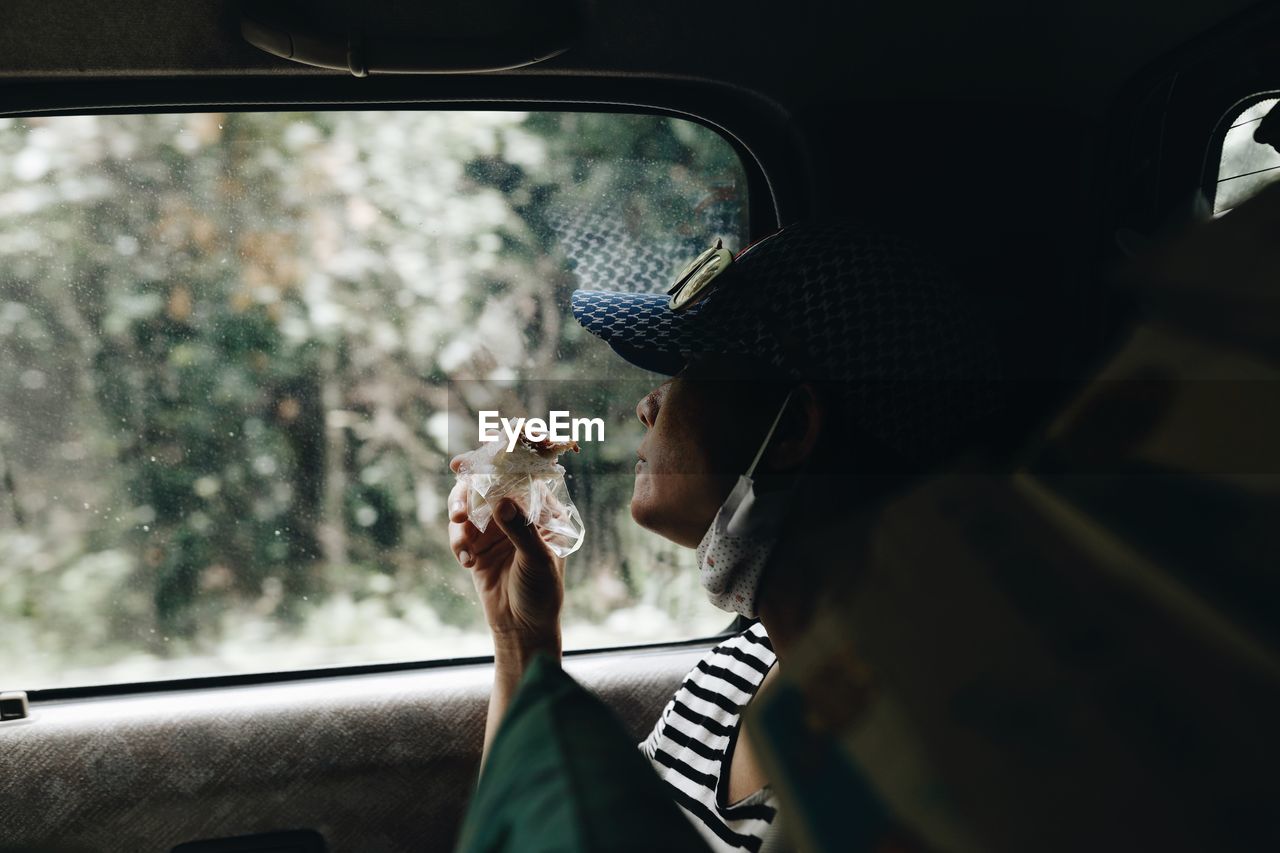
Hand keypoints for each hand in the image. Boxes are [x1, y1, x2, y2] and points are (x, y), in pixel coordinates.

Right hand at [448, 455, 564, 649]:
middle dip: (469, 492)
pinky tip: (466, 563)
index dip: (500, 465)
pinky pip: (460, 532)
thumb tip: (503, 501)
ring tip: (461, 538)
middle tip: (458, 509)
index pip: (523, 478)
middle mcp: (519, 514)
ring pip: (469, 505)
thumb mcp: (537, 561)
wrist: (522, 628)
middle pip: (489, 486)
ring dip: (460, 516)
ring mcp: (496, 528)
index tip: (476, 460)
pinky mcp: (476, 545)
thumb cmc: (542, 593)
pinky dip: (458, 543)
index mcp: (544, 512)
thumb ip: (520, 530)